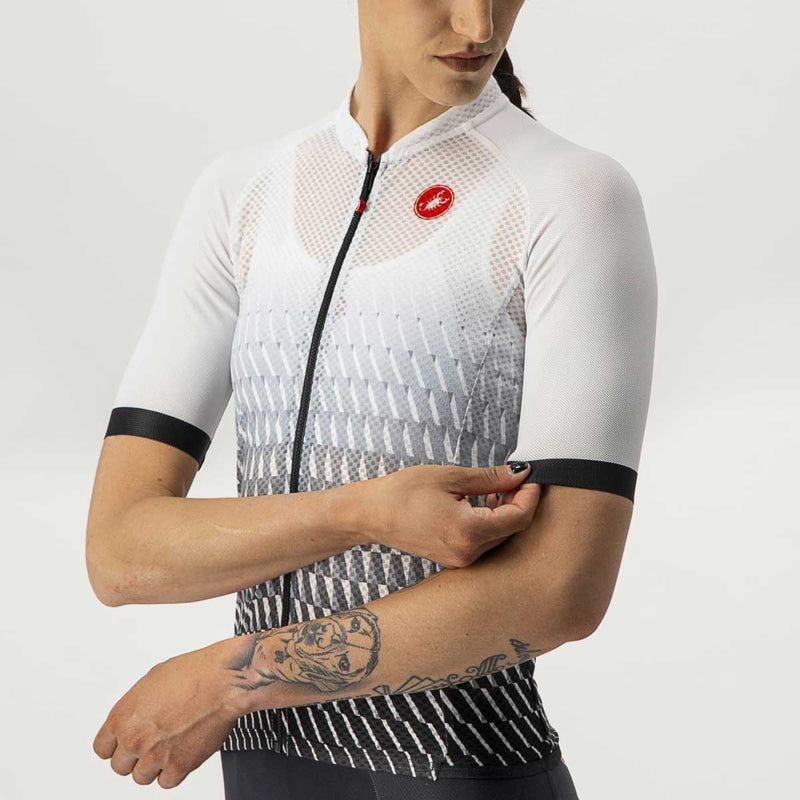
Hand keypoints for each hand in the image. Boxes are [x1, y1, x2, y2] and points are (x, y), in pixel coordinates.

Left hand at [92, 640, 244, 788]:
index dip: (117, 746)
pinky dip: (174, 771)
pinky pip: (166, 782)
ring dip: (155, 765)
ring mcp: (154, 756)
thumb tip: (135, 718)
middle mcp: (134, 739)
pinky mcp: (178, 766)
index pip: (103, 748)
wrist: (222, 680)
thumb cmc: (193, 673)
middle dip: (136, 756)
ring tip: (172, 744)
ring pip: (142, 777)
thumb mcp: (151, 681)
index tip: (125, 745)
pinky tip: (183, 752)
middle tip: (153, 743)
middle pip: (120, 767)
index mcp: (122, 717)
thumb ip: (136, 707)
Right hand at [363, 463, 540, 566]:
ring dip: (505, 513)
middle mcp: (467, 553)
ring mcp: (460, 560)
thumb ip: (490, 478)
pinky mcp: (454, 559)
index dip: (530, 495)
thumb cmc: (403, 492)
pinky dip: (490, 523)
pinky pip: (484, 543)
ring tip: (497, 488)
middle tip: (515, 478)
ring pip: (500, 538)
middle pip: (512, 530)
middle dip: (520, 503)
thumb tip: (519, 473)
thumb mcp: (450, 477)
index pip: (519, 518)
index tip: (530, 476)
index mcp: (468, 531)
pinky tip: (483, 504)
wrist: (372, 514)